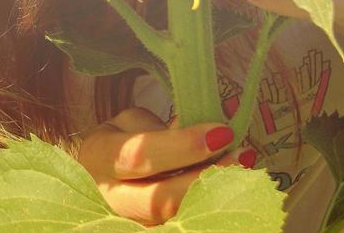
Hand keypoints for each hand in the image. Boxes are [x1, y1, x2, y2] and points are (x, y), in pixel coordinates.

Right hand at [75, 108, 256, 225]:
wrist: (101, 175)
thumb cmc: (119, 142)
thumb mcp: (130, 123)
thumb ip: (162, 127)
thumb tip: (208, 129)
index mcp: (100, 156)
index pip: (140, 155)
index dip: (183, 146)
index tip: (221, 132)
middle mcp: (110, 196)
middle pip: (158, 199)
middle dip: (204, 178)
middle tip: (240, 154)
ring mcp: (128, 221)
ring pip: (173, 220)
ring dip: (213, 196)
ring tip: (243, 170)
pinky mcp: (150, 230)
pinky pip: (180, 225)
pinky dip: (209, 208)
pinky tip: (230, 189)